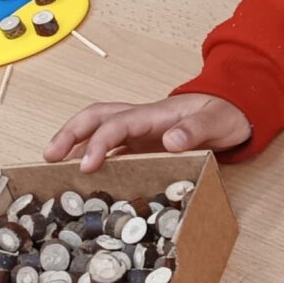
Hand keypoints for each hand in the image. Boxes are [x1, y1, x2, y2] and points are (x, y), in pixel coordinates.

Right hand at [47, 94, 250, 170]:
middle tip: (49, 157)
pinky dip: (93, 156)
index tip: (86, 166)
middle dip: (70, 133)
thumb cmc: (225, 114)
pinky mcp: (143, 142)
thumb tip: (172, 139)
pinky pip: (112, 146)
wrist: (234, 108)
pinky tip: (83, 174)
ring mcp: (140, 130)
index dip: (99, 143)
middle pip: (96, 117)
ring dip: (75, 143)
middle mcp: (141, 119)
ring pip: (98, 130)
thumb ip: (196, 129)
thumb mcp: (217, 122)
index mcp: (155, 114)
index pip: (117, 124)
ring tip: (53, 167)